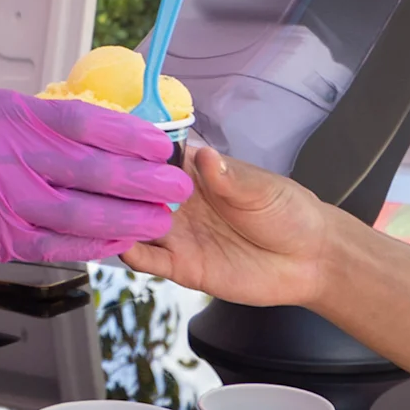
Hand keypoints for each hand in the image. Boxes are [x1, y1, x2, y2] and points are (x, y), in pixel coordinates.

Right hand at [0, 90, 191, 264]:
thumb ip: (24, 119)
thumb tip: (78, 124)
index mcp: (6, 115)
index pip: (85, 121)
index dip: (131, 133)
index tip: (162, 140)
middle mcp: (7, 156)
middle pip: (94, 170)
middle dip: (144, 180)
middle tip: (179, 185)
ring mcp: (0, 201)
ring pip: (81, 215)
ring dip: (128, 219)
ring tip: (160, 219)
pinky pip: (53, 246)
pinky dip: (90, 247)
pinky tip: (118, 245)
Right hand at [122, 145, 343, 307]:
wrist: (311, 261)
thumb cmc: (289, 214)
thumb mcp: (262, 190)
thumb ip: (229, 179)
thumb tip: (205, 156)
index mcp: (195, 172)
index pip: (154, 157)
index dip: (133, 150)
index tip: (113, 144)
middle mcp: (180, 201)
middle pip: (135, 190)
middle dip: (115, 184)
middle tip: (98, 180)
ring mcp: (178, 233)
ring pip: (133, 223)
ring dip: (115, 217)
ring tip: (100, 210)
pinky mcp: (181, 265)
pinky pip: (147, 259)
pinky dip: (129, 251)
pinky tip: (119, 243)